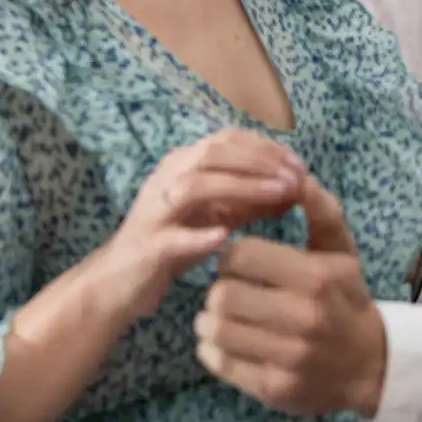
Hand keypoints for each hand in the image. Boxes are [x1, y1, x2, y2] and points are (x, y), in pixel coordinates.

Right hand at [93, 130, 308, 319]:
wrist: (122, 282)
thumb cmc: (175, 243)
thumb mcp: (218, 215)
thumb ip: (253, 200)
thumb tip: (298, 186)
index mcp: (182, 165)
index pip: (226, 139)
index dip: (266, 147)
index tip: (299, 164)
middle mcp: (166, 179)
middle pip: (213, 153)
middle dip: (259, 161)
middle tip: (295, 177)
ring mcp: (155, 212)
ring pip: (195, 186)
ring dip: (240, 186)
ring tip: (276, 195)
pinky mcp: (148, 247)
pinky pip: (173, 238)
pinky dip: (200, 235)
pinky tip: (226, 236)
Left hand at [194, 177, 385, 418]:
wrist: (371, 367)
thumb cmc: (347, 300)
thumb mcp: (342, 253)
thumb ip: (321, 212)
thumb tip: (300, 178)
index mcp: (316, 277)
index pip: (241, 256)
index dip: (232, 255)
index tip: (240, 261)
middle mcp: (303, 318)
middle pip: (222, 294)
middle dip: (219, 288)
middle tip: (230, 289)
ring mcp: (288, 357)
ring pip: (216, 329)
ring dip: (210, 319)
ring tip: (223, 314)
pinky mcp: (274, 388)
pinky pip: (219, 362)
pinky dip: (212, 350)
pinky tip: (227, 342)